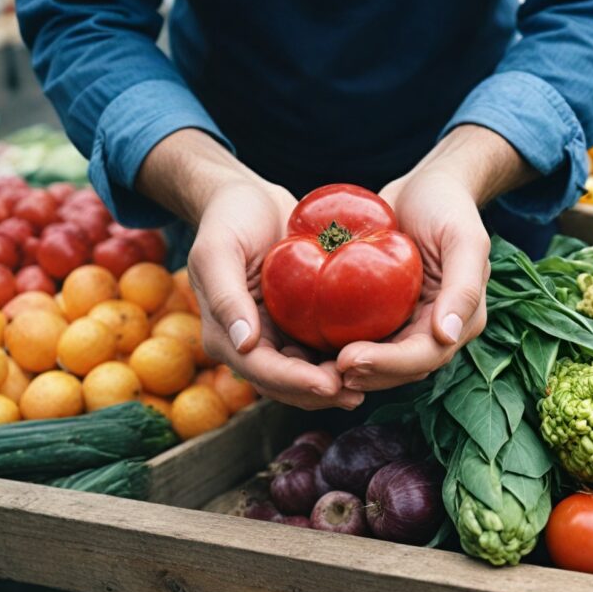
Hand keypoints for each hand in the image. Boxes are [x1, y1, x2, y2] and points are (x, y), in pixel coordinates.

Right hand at [137, 129, 363, 409]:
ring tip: (373, 382)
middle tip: (360, 391)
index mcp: (225, 335)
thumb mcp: (218, 249)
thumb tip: (244, 343)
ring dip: (336, 383)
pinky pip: (320, 349)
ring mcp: (276, 335)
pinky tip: (374, 355)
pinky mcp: (297, 323)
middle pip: (287, 383)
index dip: (296, 383)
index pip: (262, 371)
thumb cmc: (229, 218)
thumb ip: (225, 295)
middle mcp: (250, 344)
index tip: (329, 385)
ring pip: (307, 373)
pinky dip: (343, 356)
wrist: (249, 199)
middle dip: (321, 392)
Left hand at [337, 125, 534, 390]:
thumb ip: (463, 287)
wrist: (425, 186)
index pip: (425, 356)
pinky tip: (311, 346)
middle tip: (326, 370)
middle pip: (401, 369)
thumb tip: (448, 335)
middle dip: (366, 374)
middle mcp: (436, 329)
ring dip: (352, 370)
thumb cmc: (447, 206)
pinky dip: (342, 345)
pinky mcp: (385, 312)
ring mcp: (409, 322)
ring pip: (381, 362)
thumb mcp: (463, 238)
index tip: (348, 359)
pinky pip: (365, 336)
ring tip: (315, 368)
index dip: (388, 365)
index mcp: (462, 320)